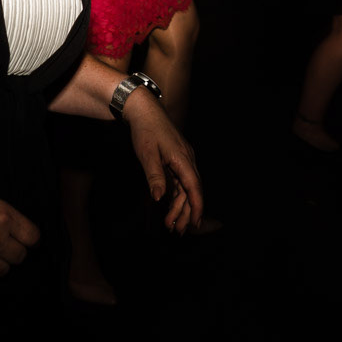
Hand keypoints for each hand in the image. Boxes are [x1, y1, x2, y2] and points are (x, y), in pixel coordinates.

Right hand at [0, 172, 39, 281]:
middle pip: (20, 256)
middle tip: (8, 244)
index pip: (32, 238)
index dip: (32, 239)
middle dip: (16, 250)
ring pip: (3, 271)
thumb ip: (6, 217)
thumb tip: (19, 234)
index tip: (29, 240)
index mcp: (3, 216)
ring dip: (0, 262)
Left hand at [122, 90, 203, 233]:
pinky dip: (176, 196)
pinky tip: (169, 207)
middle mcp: (187, 159)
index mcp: (182, 159)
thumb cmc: (145, 130)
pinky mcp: (177, 159)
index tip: (196, 223)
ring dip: (180, 206)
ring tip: (171, 224)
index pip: (194, 187)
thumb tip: (158, 198)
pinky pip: (180, 181)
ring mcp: (183, 159)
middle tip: (178, 231)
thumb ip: (154, 177)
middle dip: (187, 212)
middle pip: (192, 190)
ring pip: (186, 187)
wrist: (144, 110)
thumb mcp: (147, 154)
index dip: (196, 206)